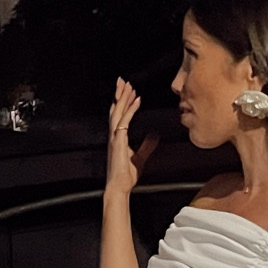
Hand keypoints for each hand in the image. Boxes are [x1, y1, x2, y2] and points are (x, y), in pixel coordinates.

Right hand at [106, 77, 156, 197]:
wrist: (120, 186)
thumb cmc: (126, 174)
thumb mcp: (140, 157)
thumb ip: (146, 146)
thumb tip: (154, 136)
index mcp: (117, 138)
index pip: (118, 115)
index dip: (122, 102)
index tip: (126, 91)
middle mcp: (114, 135)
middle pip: (115, 110)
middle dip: (119, 95)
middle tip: (123, 81)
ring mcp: (114, 137)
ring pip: (117, 112)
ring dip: (123, 98)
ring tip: (128, 86)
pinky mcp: (118, 141)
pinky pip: (124, 121)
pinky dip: (130, 109)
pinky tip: (136, 100)